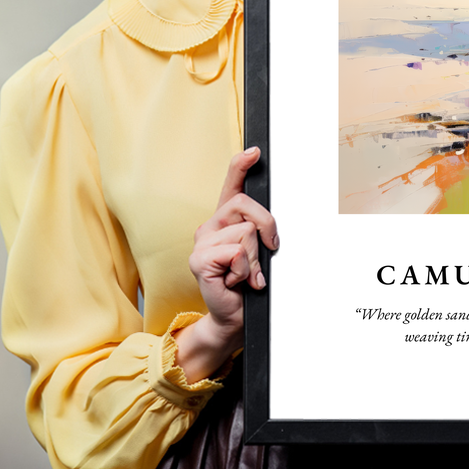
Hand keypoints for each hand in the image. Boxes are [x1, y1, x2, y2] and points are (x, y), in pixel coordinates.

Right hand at [174, 147, 278, 381]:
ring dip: (255, 258)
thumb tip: (270, 224)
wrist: (234, 316)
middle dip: (267, 227)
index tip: (255, 151)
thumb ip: (260, 231)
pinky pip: (236, 252)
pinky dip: (245, 270)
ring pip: (246, 232)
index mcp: (225, 220)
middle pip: (246, 205)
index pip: (231, 185)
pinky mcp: (199, 260)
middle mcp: (210, 226)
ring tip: (247, 274)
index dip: (241, 165)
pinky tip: (236, 282)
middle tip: (268, 251)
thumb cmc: (248, 283)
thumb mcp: (259, 251)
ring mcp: (202, 242)